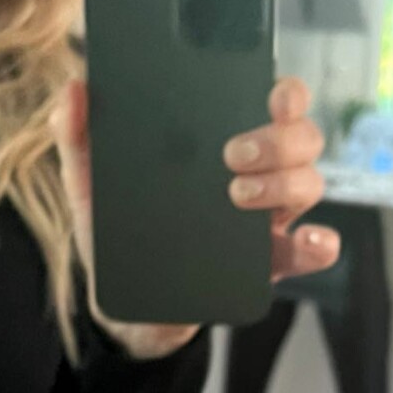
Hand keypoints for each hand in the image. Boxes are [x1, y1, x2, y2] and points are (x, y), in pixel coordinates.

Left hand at [51, 74, 338, 359]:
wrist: (125, 302)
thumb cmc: (118, 228)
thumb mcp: (91, 183)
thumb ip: (79, 136)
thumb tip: (73, 90)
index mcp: (221, 142)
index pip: (272, 104)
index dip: (286, 93)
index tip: (272, 95)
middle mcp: (257, 173)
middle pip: (301, 139)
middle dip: (278, 139)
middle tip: (233, 154)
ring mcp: (267, 218)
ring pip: (308, 184)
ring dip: (284, 184)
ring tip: (238, 195)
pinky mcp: (269, 263)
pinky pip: (309, 250)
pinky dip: (319, 244)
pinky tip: (308, 240)